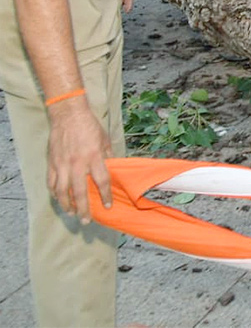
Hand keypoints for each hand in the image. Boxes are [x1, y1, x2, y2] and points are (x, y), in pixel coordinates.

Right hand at [46, 97, 111, 223]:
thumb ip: (108, 156)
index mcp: (94, 157)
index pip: (101, 181)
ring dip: (67, 205)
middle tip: (86, 220)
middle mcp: (77, 163)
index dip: (105, 196)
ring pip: (62, 191)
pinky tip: (59, 200)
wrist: (68, 115)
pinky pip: (52, 183)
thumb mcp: (104, 140)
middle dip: (83, 208)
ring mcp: (62, 164)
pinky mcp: (52, 163)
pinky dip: (55, 194)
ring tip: (72, 214)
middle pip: (80, 192)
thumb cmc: (89, 126)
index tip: (107, 206)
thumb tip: (114, 169)